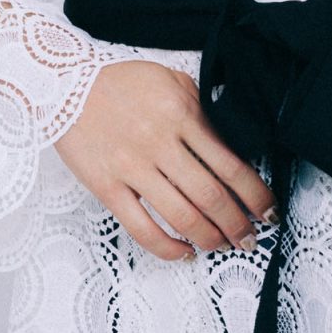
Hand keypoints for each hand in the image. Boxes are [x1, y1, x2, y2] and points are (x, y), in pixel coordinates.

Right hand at [55, 60, 275, 260]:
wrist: (63, 84)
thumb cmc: (120, 83)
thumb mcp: (169, 81)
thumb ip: (201, 109)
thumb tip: (231, 145)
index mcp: (181, 114)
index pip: (231, 164)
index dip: (255, 195)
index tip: (267, 211)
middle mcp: (160, 142)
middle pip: (212, 196)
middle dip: (239, 225)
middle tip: (250, 238)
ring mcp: (132, 167)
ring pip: (183, 217)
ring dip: (210, 238)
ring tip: (222, 245)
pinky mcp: (107, 187)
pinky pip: (142, 228)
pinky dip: (169, 248)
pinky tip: (184, 252)